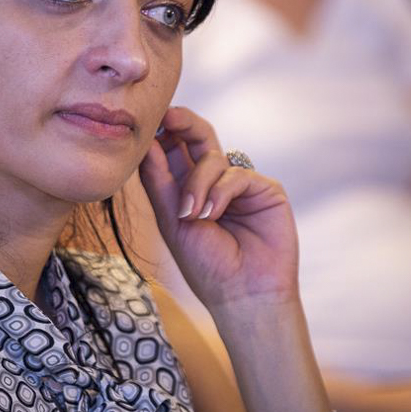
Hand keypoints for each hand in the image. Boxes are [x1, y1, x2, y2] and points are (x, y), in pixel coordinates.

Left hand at [138, 106, 297, 309]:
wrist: (241, 295)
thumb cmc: (205, 264)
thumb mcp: (172, 221)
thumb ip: (159, 182)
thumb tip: (144, 143)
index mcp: (189, 187)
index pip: (175, 150)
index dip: (162, 134)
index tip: (146, 124)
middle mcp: (215, 181)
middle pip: (198, 136)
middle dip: (182, 123)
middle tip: (168, 117)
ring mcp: (241, 184)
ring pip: (212, 157)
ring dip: (197, 183)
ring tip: (192, 215)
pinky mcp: (265, 189)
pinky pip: (237, 174)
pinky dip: (220, 192)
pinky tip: (212, 214)